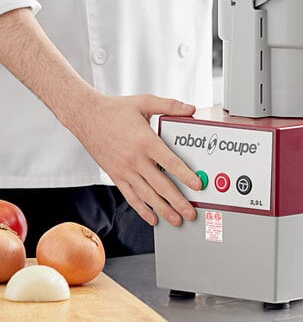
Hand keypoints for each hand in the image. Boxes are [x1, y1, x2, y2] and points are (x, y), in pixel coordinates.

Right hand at [71, 93, 201, 226]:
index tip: (197, 186)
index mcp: (146, 141)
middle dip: (178, 201)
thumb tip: (190, 109)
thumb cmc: (115, 110)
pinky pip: (130, 196)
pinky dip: (142, 209)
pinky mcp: (116, 176)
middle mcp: (135, 159)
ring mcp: (124, 170)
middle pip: (161, 185)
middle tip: (190, 213)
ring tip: (176, 219)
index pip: (171, 163)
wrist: (86, 116)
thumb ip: (170, 106)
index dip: (186, 176)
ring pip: (147, 195)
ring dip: (163, 210)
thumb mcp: (145, 102)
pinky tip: (152, 217)